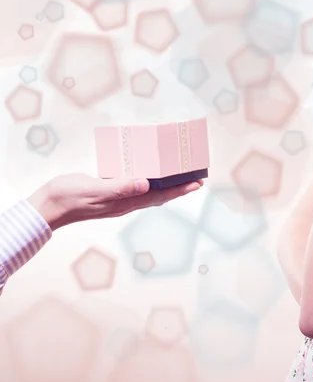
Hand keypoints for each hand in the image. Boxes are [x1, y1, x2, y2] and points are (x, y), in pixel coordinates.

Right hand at [27, 173, 203, 230]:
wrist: (46, 208)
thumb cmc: (68, 197)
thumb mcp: (94, 189)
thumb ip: (119, 187)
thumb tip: (145, 184)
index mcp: (124, 202)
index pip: (160, 196)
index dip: (179, 190)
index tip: (197, 183)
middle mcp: (124, 203)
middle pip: (159, 195)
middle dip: (178, 187)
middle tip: (195, 177)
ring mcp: (117, 200)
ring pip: (149, 192)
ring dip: (165, 184)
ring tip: (177, 175)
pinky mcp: (108, 195)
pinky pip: (134, 188)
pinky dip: (147, 181)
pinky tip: (147, 173)